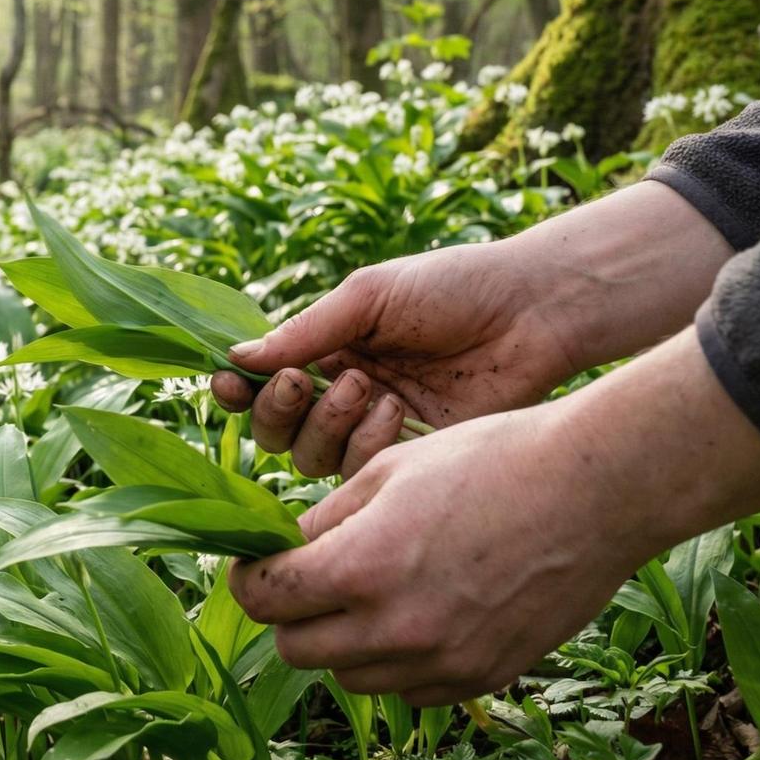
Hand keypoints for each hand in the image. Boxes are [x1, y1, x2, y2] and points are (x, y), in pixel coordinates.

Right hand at [212, 181, 735, 478]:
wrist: (533, 313)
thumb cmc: (454, 288)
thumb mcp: (370, 297)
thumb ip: (304, 331)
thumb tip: (236, 359)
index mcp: (327, 351)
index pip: (261, 381)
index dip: (239, 389)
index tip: (227, 382)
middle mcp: (342, 395)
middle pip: (277, 431)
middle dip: (279, 411)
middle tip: (301, 383)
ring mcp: (376, 431)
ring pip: (312, 458)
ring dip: (328, 423)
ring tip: (369, 387)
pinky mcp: (412, 461)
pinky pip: (360, 471)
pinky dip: (369, 442)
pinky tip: (400, 408)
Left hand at [226, 327, 759, 705]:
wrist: (597, 489)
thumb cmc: (493, 459)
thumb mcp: (390, 469)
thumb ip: (327, 518)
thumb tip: (285, 546)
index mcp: (363, 566)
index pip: (265, 600)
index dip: (250, 577)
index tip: (257, 561)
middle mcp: (397, 627)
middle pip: (298, 649)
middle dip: (290, 613)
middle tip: (307, 577)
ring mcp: (443, 661)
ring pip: (350, 677)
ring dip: (342, 641)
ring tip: (368, 591)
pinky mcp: (482, 675)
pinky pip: (409, 690)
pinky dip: (395, 661)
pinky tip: (415, 613)